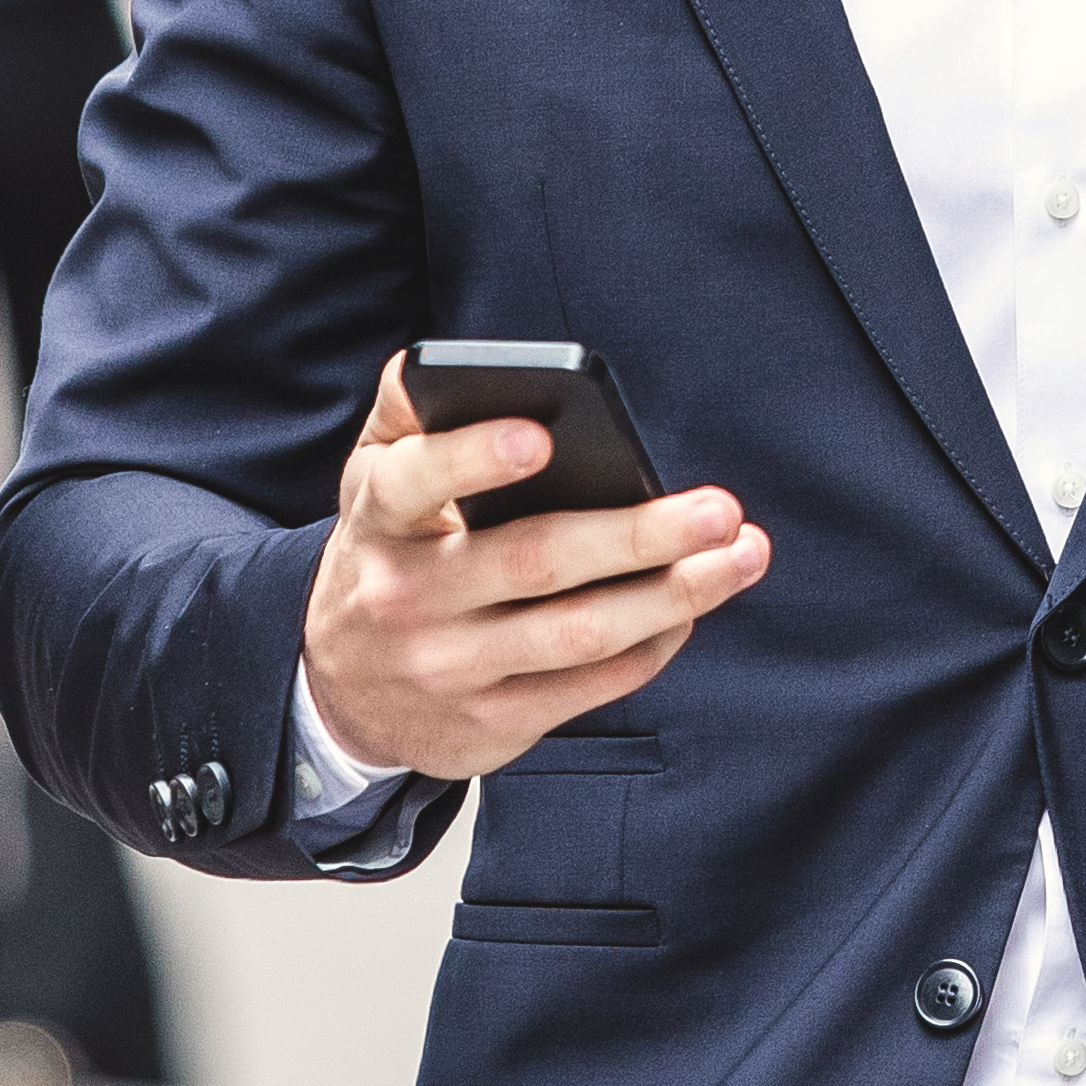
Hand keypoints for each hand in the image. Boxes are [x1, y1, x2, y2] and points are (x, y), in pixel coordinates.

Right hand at [302, 352, 773, 784]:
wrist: (344, 690)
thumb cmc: (391, 550)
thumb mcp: (374, 475)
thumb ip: (413, 407)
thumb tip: (481, 361)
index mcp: (379, 518)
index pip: (415, 482)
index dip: (474, 459)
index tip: (540, 436)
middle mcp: (407, 598)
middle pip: (532, 561)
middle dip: (636, 536)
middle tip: (719, 509)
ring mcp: (450, 668)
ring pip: (577, 633)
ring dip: (673, 596)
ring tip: (741, 555)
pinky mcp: (491, 724)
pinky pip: (591, 685)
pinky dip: (653, 644)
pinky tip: (695, 606)